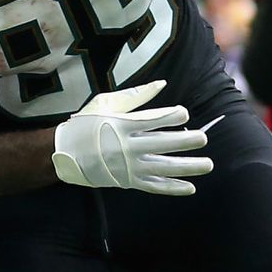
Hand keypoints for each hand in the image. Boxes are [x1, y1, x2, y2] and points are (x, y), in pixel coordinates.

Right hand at [52, 79, 214, 196]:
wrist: (64, 153)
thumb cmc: (86, 123)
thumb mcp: (106, 103)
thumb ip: (136, 96)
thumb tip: (162, 83)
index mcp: (121, 125)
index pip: (151, 121)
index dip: (170, 117)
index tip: (184, 113)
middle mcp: (126, 147)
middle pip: (161, 145)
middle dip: (184, 142)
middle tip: (204, 138)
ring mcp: (128, 166)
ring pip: (162, 168)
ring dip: (186, 168)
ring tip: (208, 165)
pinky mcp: (128, 181)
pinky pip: (153, 186)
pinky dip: (172, 188)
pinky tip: (191, 187)